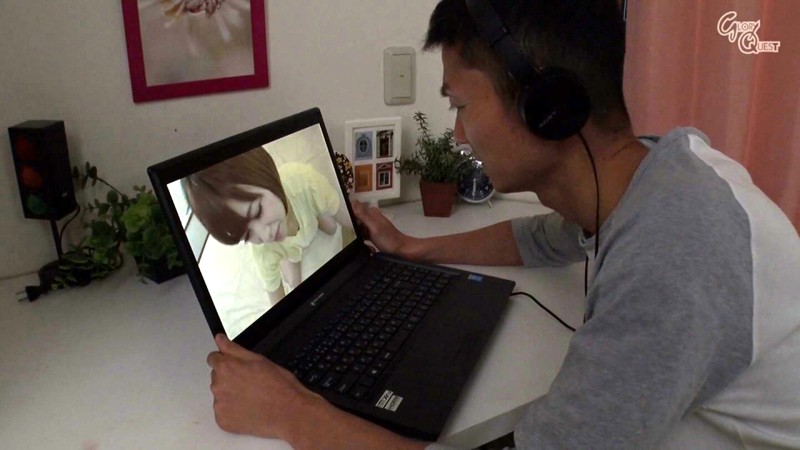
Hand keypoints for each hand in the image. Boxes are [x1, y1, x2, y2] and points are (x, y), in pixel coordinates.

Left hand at [206, 334, 321, 438]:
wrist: (288, 412)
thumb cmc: (278, 385)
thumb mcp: (258, 359)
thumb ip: (233, 348)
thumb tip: (219, 339)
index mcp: (226, 367)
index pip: (213, 358)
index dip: (226, 360)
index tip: (237, 367)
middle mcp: (218, 386)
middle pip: (217, 377)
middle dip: (229, 378)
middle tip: (250, 383)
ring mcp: (219, 405)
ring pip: (220, 395)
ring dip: (230, 394)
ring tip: (252, 397)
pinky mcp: (222, 421)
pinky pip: (223, 412)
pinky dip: (233, 411)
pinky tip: (249, 409)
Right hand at [351, 199, 411, 255]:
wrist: (401, 249)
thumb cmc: (388, 239)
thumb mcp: (374, 227)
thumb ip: (363, 215)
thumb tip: (352, 201)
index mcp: (371, 212)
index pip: (354, 208)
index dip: (347, 214)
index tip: (343, 223)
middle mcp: (371, 216)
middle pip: (355, 218)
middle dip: (351, 226)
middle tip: (352, 234)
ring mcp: (372, 225)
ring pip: (358, 227)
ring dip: (356, 233)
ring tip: (359, 240)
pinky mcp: (373, 234)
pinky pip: (362, 233)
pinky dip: (361, 238)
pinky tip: (363, 243)